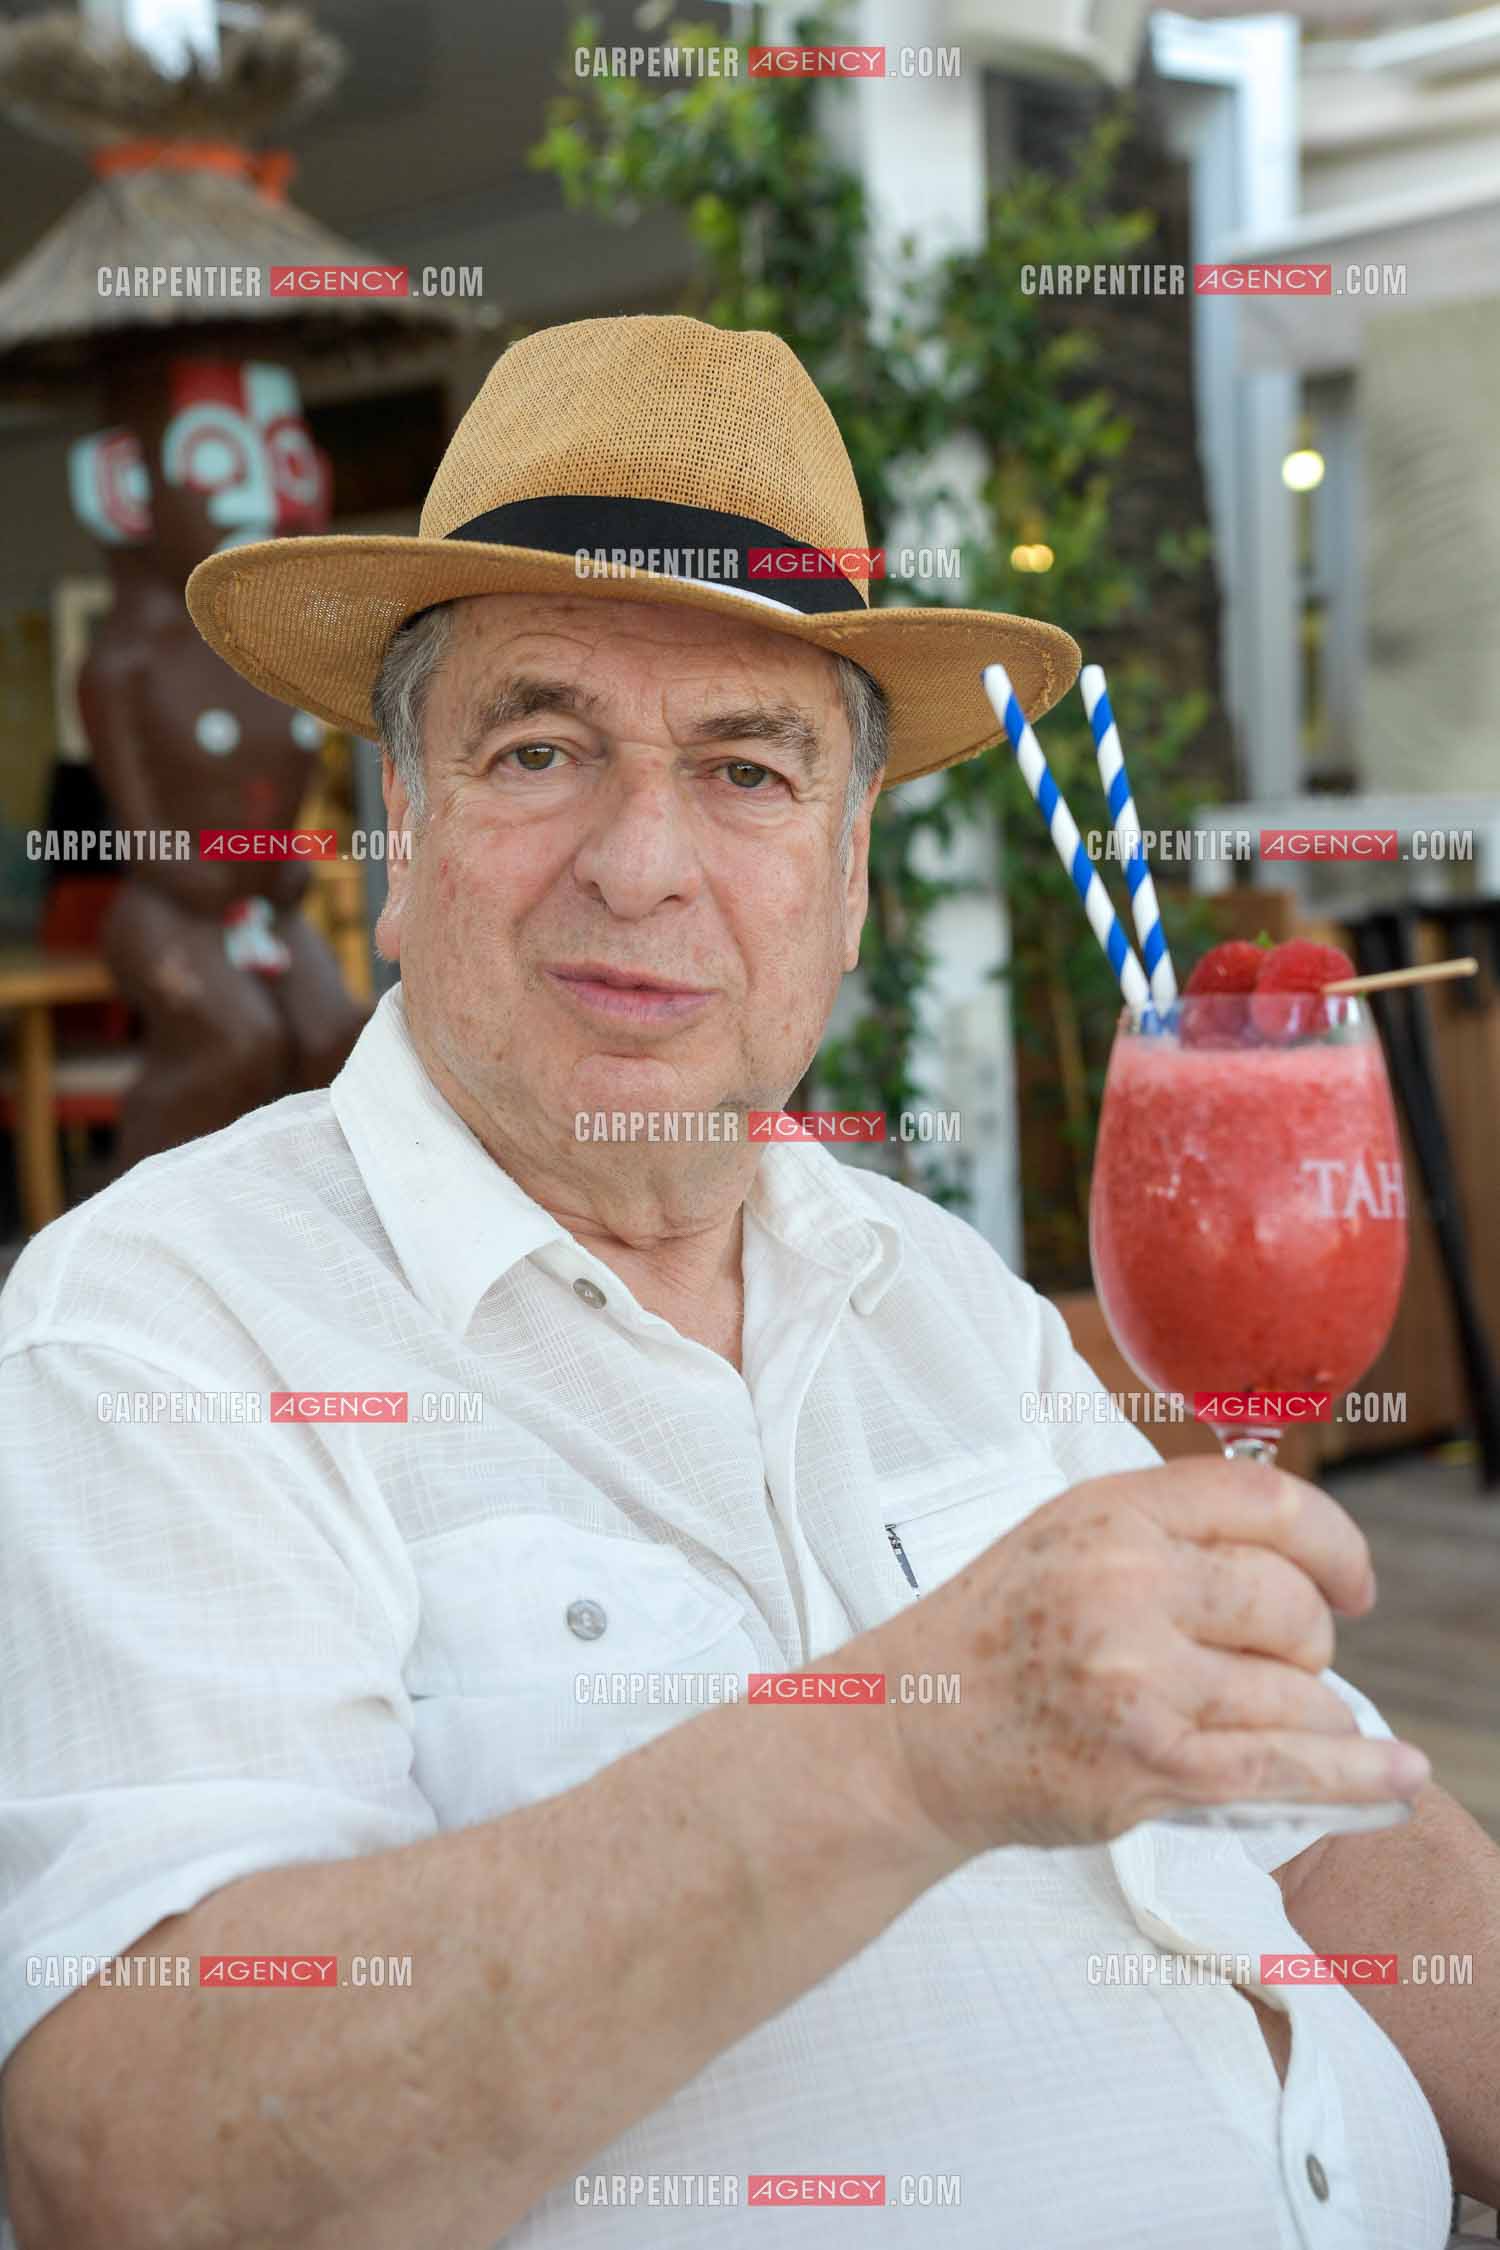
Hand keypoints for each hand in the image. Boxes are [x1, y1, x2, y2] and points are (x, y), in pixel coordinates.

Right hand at [844, 1458, 1426, 1858]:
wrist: (907, 1733)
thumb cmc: (991, 1636)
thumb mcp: (1065, 1537)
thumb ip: (1167, 1530)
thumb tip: (1298, 1554)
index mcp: (1109, 1513)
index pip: (1264, 1502)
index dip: (1333, 1541)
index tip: (1351, 1580)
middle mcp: (1127, 1584)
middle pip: (1290, 1603)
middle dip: (1309, 1641)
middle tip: (1280, 1662)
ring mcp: (1141, 1680)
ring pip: (1297, 1692)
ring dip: (1311, 1711)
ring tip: (1280, 1719)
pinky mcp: (1151, 1766)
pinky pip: (1286, 1768)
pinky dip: (1354, 1773)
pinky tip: (1393, 1771)